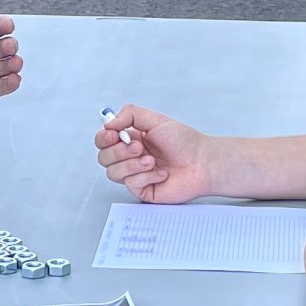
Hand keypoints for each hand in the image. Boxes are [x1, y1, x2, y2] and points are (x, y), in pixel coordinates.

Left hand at [0, 16, 21, 109]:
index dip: (3, 27)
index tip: (7, 24)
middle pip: (3, 46)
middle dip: (9, 44)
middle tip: (8, 44)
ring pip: (6, 66)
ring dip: (13, 62)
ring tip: (13, 61)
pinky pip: (0, 87)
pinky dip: (10, 83)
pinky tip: (13, 78)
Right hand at [95, 105, 215, 203]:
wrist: (202, 162)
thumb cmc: (185, 142)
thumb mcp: (156, 119)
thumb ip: (129, 114)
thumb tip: (109, 123)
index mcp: (131, 139)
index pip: (103, 140)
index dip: (104, 138)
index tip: (114, 135)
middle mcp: (130, 157)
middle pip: (103, 158)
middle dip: (119, 152)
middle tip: (139, 147)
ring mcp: (135, 175)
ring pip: (113, 173)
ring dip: (132, 165)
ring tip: (152, 161)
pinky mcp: (142, 190)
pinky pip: (130, 184)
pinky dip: (146, 176)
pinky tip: (161, 173)